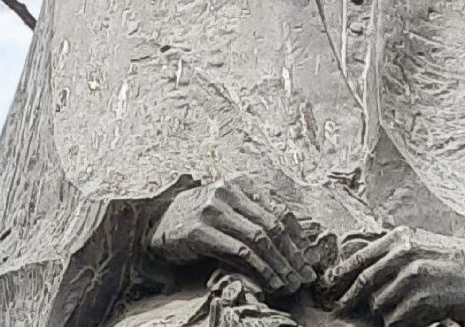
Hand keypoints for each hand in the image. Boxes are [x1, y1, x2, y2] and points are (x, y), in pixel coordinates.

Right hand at [146, 178, 314, 292]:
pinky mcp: (200, 231)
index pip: (278, 209)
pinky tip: (271, 281)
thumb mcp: (228, 210)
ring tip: (291, 282)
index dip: (297, 236)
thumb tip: (292, 242)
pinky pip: (240, 251)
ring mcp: (213, 210)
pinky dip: (260, 268)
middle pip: (272, 225)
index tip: (308, 258)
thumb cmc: (198, 219)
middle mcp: (227, 192)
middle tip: (305, 274)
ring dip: (280, 264)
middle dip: (292, 253)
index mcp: (239, 183)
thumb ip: (253, 216)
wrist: (156, 224)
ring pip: (259, 238)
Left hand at [323, 226, 464, 325]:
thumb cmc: (455, 259)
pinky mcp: (424, 300)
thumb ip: (392, 251)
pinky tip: (417, 316)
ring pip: (379, 305)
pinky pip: (397, 319)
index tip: (328, 287)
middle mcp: (404, 254)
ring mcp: (413, 277)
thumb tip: (360, 265)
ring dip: (386, 312)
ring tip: (405, 308)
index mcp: (400, 238)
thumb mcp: (421, 243)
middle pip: (363, 284)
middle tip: (341, 309)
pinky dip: (402, 322)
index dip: (339, 276)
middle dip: (350, 299)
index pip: (358, 258)